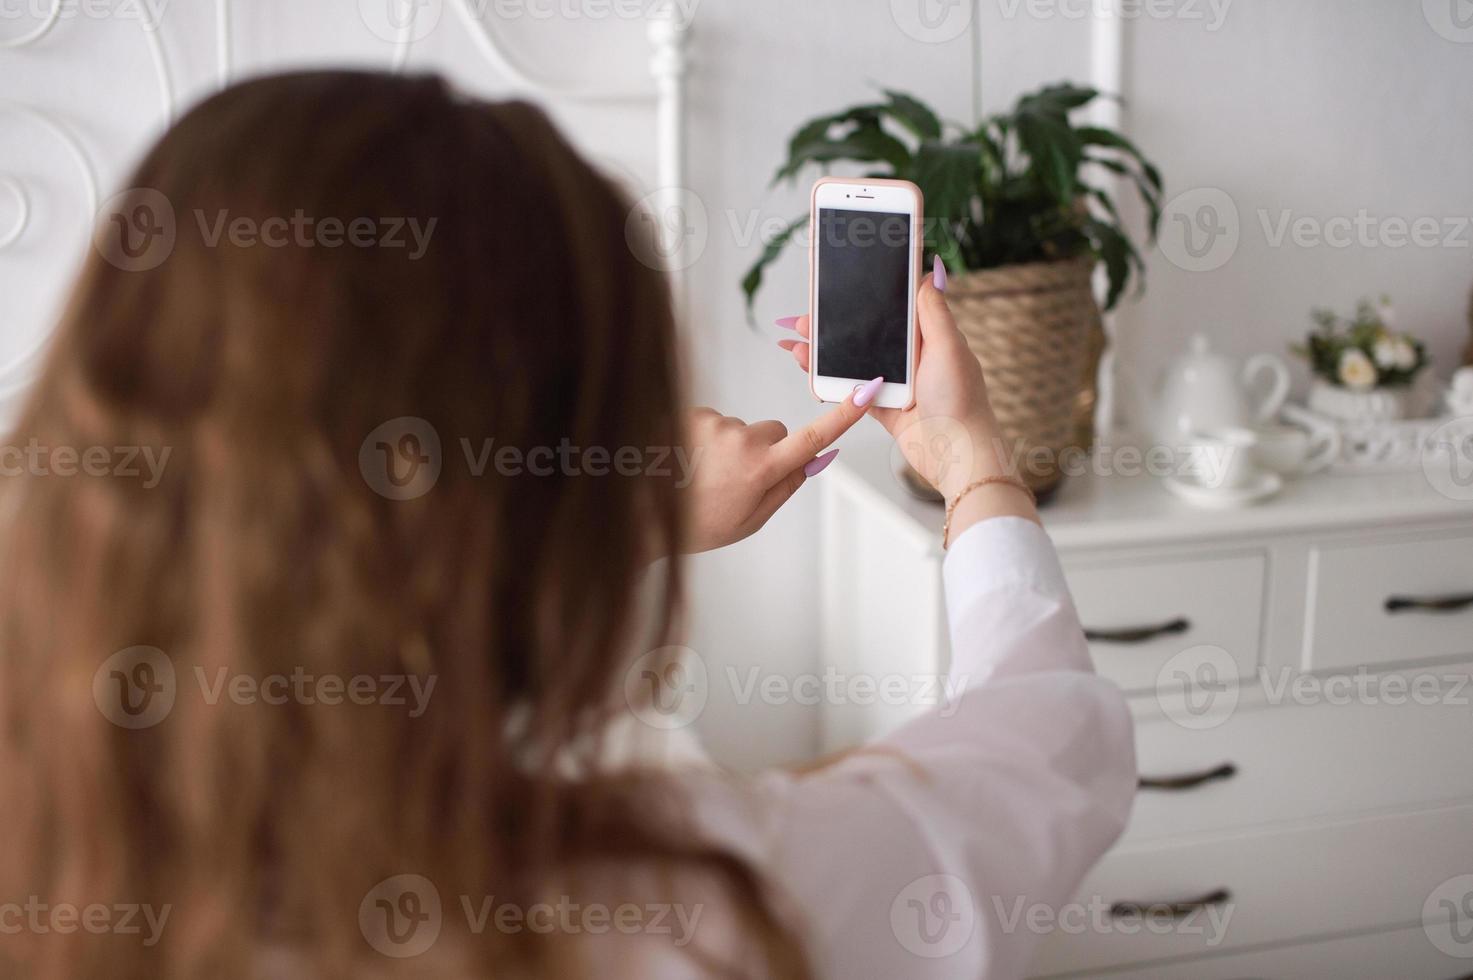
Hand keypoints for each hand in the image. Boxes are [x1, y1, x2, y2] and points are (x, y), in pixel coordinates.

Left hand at [680, 391, 870, 552]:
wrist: (639, 513)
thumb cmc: (695, 523)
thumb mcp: (751, 519)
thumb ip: (787, 485)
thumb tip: (816, 458)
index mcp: (761, 469)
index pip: (812, 437)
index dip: (844, 415)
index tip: (866, 391)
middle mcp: (741, 439)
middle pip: (775, 431)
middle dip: (765, 450)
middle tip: (736, 480)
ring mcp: (715, 423)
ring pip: (741, 428)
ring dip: (729, 447)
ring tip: (702, 475)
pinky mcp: (692, 413)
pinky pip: (714, 421)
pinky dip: (706, 439)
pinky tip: (688, 461)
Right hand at [778, 258, 1037, 531]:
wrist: (958, 456)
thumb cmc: (962, 402)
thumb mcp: (949, 347)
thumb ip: (934, 311)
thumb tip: (928, 273)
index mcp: (930, 338)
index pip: (893, 309)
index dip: (866, 297)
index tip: (840, 286)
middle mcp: (914, 359)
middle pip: (866, 334)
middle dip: (834, 326)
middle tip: (804, 318)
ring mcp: (898, 384)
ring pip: (854, 361)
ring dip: (825, 352)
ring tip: (797, 343)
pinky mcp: (886, 409)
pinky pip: (853, 390)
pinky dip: (830, 381)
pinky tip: (810, 371)